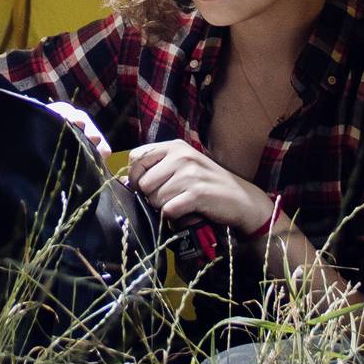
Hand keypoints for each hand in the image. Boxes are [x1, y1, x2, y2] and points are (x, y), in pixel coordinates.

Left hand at [124, 140, 272, 232]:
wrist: (241, 199)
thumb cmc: (207, 184)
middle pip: (143, 183)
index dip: (135, 177)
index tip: (146, 187)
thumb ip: (154, 170)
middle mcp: (181, 156)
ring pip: (154, 198)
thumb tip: (122, 181)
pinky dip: (174, 216)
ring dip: (164, 208)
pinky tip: (186, 212)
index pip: (136, 158)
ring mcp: (190, 174)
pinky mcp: (197, 193)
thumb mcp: (181, 168)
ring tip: (180, 204)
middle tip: (168, 199)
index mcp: (174, 147)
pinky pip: (169, 209)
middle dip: (151, 197)